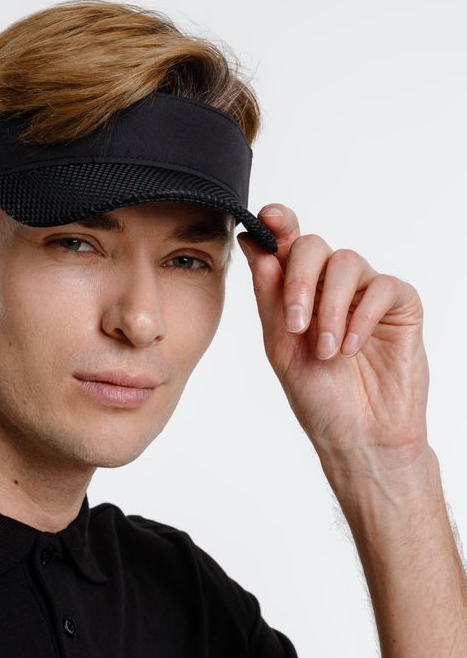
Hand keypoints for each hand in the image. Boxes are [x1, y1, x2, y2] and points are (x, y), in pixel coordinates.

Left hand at [236, 205, 430, 488]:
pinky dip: (361, 316)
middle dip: (298, 279)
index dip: (277, 223)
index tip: (268, 220)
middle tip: (295, 323)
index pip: (285, 242)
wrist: (360, 436)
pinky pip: (382, 287)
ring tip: (326, 351)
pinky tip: (351, 347)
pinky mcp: (400, 304)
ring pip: (346, 262)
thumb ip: (269, 298)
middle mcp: (330, 284)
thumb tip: (256, 247)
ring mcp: (366, 291)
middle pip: (312, 245)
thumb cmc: (319, 396)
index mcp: (297, 290)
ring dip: (330, 308)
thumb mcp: (281, 348)